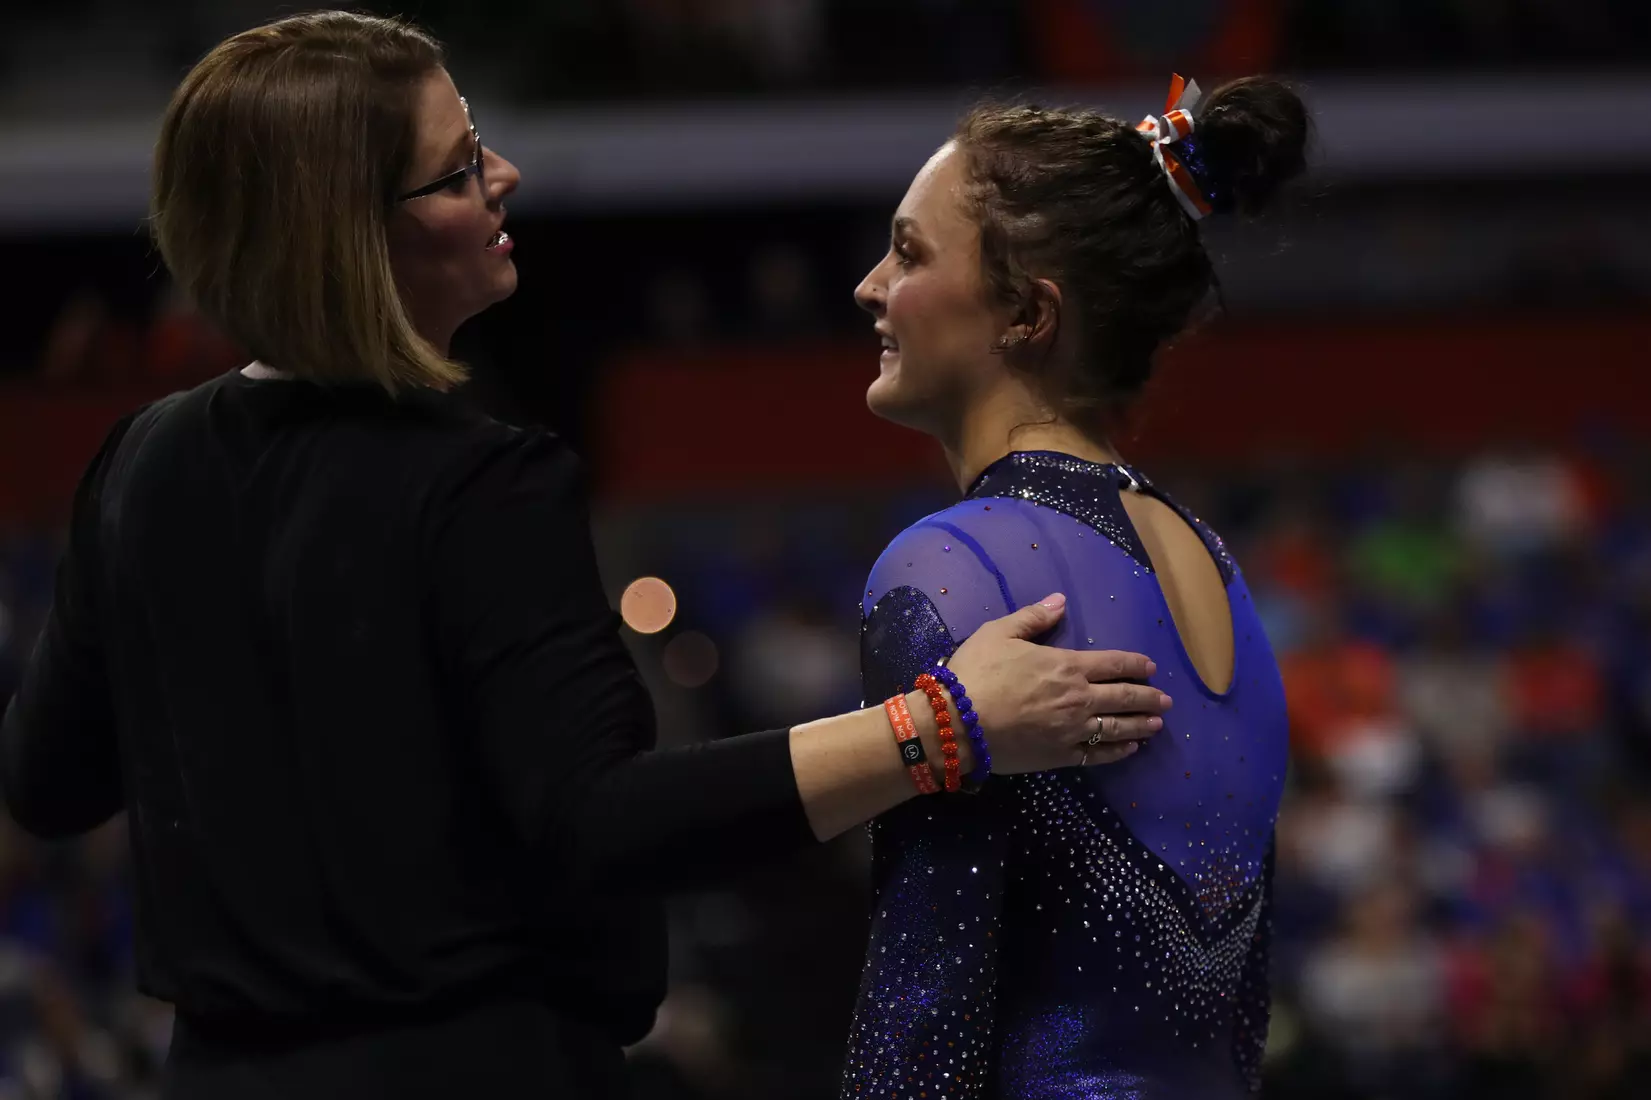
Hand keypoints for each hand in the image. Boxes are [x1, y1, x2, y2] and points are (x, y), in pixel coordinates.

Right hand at [945, 593, 1169, 774]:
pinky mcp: (1060, 756)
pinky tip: (1130, 748)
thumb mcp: (999, 633)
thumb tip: (1060, 601)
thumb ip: (1033, 617)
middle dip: (1148, 697)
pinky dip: (1118, 751)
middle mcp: (1079, 699)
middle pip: (1124, 697)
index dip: (1135, 664)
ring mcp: (1072, 731)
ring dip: (1141, 724)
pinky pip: (1098, 755)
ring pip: (1117, 727)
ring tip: (1158, 724)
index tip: (1150, 667)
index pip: (1113, 663)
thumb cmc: (976, 673)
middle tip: (1166, 700)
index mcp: (1066, 666)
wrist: (958, 723)